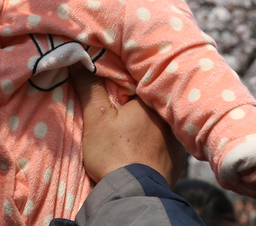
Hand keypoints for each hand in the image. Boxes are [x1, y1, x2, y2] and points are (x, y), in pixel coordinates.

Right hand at [70, 64, 186, 185]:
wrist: (133, 195)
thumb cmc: (114, 153)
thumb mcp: (97, 118)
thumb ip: (89, 86)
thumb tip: (77, 59)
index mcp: (154, 101)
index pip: (141, 81)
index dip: (125, 80)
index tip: (113, 83)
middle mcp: (171, 118)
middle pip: (151, 102)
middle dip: (138, 102)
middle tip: (122, 106)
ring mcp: (177, 141)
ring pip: (160, 123)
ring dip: (149, 123)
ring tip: (133, 127)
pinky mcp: (177, 161)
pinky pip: (166, 143)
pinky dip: (155, 142)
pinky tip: (143, 146)